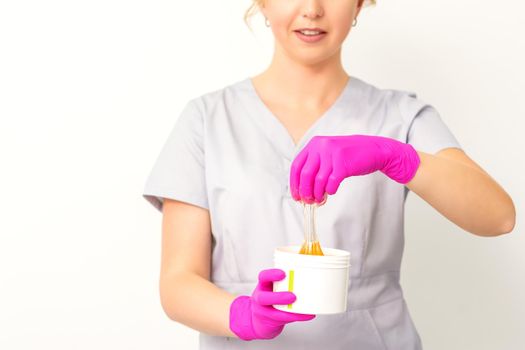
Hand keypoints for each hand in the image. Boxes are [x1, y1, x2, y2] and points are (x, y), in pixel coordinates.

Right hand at [229, 268, 315, 340]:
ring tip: (301, 308)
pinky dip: (297, 317)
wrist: (260, 319)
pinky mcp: (272, 322)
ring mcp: (264, 312)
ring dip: (289, 311)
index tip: (283, 274)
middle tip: (292, 296)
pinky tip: (307, 314)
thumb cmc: (270, 298)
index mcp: (263, 285)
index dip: (272, 275)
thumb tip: (311, 274)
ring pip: (273, 313)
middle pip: (264, 298)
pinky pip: (284, 321)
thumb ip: (286, 281)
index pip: (263, 277)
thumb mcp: (273, 287)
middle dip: (278, 297)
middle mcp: (260, 298)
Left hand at [289, 135, 419, 202]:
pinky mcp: (343, 163)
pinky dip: (330, 191)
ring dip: (317, 194)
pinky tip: (331, 192)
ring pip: (318, 181)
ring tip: (320, 200)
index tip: (296, 196)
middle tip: (308, 202)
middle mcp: (321, 146)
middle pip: (305, 175)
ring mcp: (332, 154)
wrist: (374, 150)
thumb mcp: (328, 153)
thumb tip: (301, 188)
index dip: (294, 184)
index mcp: (314, 143)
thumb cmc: (350, 155)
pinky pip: (331, 183)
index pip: (296, 166)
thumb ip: (315, 165)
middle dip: (305, 192)